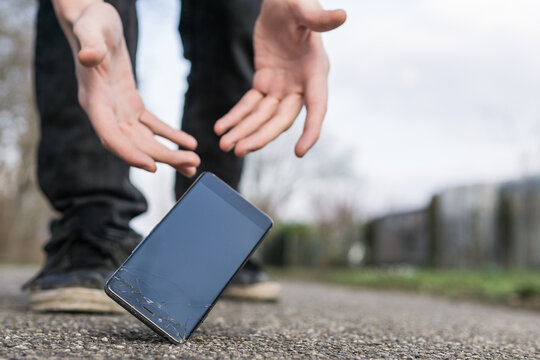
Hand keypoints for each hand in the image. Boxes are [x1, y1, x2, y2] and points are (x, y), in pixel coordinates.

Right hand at [53, 1, 199, 175]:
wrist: (95, 21)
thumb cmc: (91, 22)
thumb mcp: (90, 29)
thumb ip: (90, 44)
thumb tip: (88, 57)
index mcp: (93, 100)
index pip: (110, 135)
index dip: (130, 153)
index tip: (153, 167)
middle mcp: (104, 111)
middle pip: (134, 144)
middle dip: (163, 157)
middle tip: (192, 165)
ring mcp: (118, 110)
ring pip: (145, 140)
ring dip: (169, 152)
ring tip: (194, 162)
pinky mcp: (130, 104)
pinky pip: (152, 125)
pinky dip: (170, 135)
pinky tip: (189, 142)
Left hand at [214, 0, 345, 156]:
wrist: (279, 2)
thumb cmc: (295, 3)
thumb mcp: (302, 9)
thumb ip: (318, 18)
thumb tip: (342, 15)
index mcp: (315, 71)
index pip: (316, 106)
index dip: (311, 130)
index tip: (299, 152)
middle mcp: (300, 84)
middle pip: (281, 118)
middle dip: (260, 136)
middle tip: (239, 150)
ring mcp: (282, 87)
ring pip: (263, 117)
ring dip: (244, 131)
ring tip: (224, 144)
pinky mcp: (264, 83)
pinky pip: (249, 105)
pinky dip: (236, 116)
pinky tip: (221, 127)